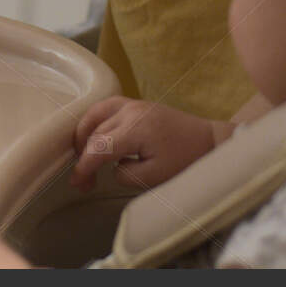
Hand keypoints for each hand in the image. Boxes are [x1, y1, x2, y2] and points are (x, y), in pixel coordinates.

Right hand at [71, 98, 231, 190]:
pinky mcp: (136, 103)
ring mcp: (132, 104)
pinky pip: (106, 107)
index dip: (84, 167)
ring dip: (84, 136)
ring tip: (83, 158)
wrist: (208, 141)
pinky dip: (94, 121)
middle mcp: (131, 111)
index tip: (77, 183)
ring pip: (95, 116)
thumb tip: (111, 167)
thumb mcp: (155, 176)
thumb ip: (125, 174)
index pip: (98, 148)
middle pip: (94, 134)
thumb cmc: (185, 160)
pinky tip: (92, 135)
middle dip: (84, 159)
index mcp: (136, 129)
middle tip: (84, 183)